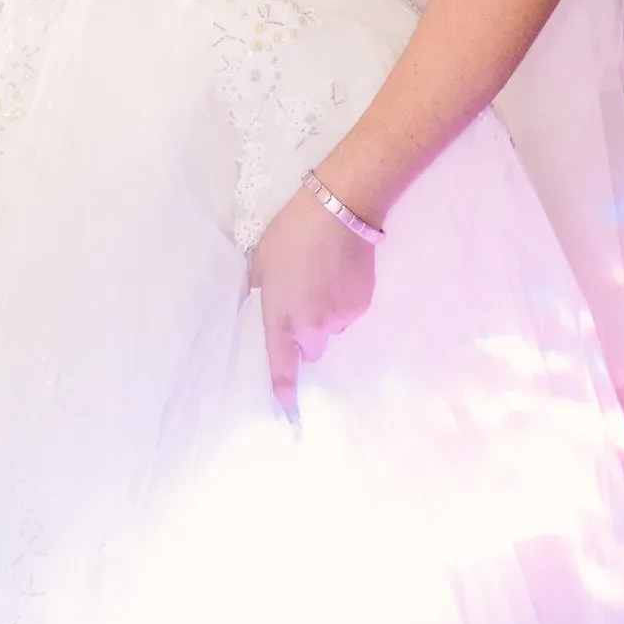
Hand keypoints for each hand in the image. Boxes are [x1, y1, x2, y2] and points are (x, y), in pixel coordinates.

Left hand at [249, 180, 377, 413]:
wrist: (339, 212)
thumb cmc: (291, 233)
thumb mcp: (261, 261)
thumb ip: (261, 289)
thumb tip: (264, 300)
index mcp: (282, 318)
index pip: (282, 367)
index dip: (283, 391)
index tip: (286, 410)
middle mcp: (313, 327)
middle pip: (312, 350)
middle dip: (307, 335)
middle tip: (303, 302)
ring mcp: (342, 318)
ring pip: (332, 329)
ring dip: (326, 314)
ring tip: (322, 277)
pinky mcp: (362, 305)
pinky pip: (349, 313)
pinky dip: (343, 300)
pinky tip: (340, 272)